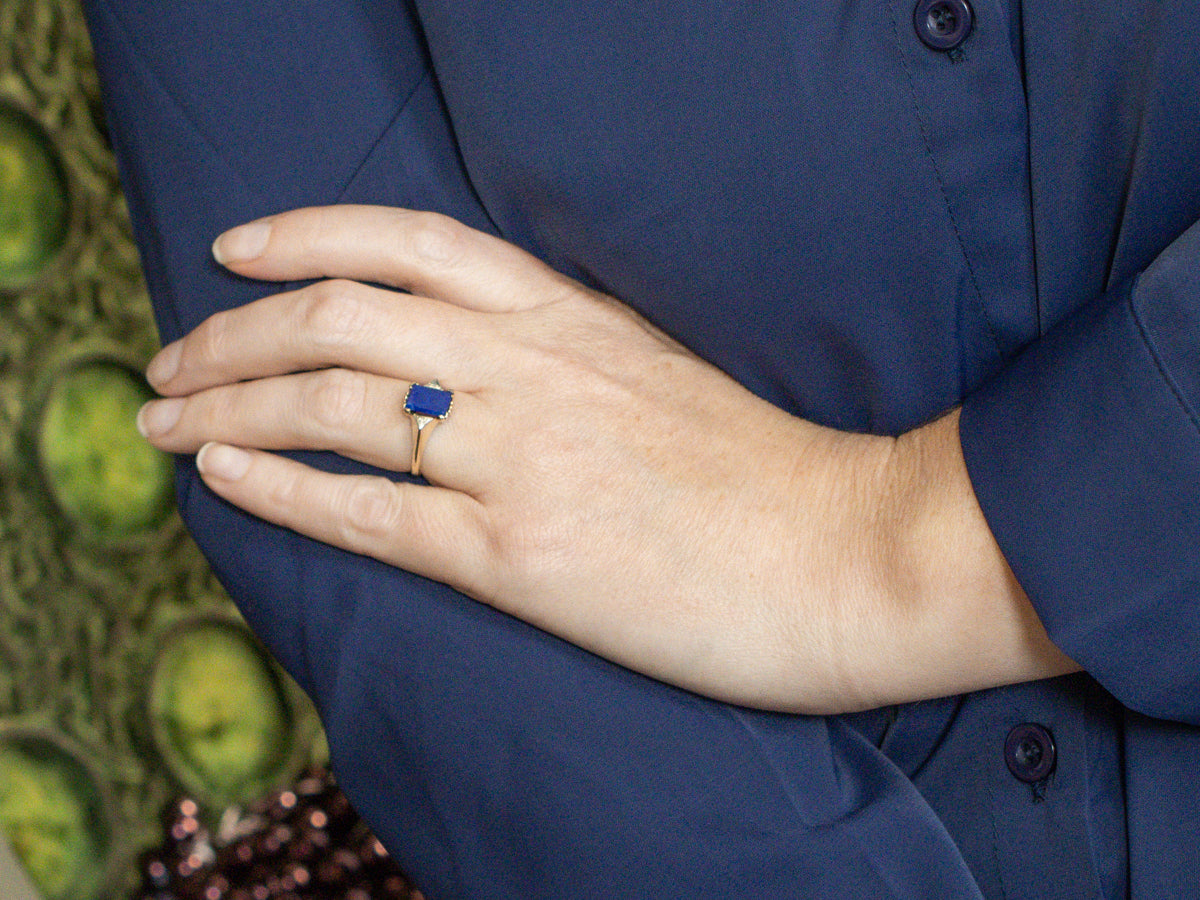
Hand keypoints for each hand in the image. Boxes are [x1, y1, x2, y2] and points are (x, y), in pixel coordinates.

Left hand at [138, 206, 1075, 711]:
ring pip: (331, 405)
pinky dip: (277, 491)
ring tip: (162, 419)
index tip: (235, 251)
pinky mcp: (520, 558)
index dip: (302, 232)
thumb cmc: (761, 471)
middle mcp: (532, 369)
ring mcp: (521, 459)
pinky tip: (219, 481)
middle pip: (339, 316)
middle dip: (230, 332)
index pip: (407, 241)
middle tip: (171, 359)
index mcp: (569, 316)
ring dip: (226, 407)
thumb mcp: (655, 371)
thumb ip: (562, 350)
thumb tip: (471, 356)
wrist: (844, 552)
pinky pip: (369, 512)